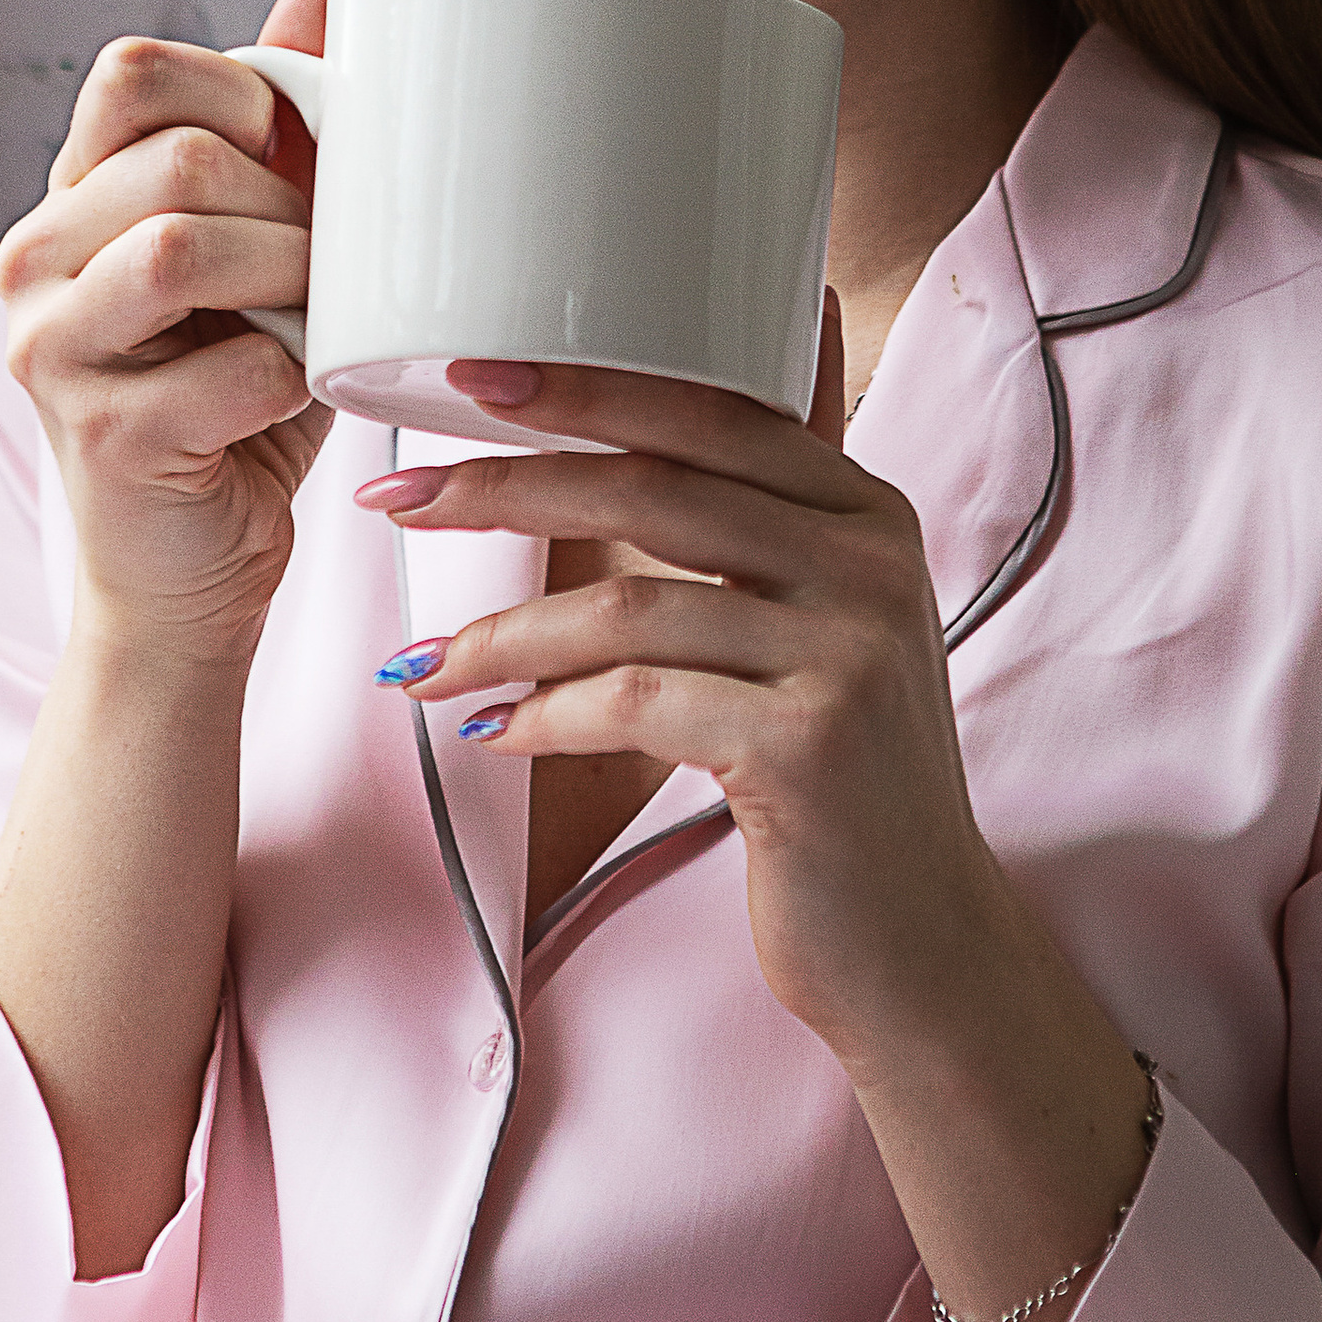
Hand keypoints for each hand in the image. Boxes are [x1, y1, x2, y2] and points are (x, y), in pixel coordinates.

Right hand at [0, 0, 343, 661]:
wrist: (191, 573)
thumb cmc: (236, 401)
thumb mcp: (269, 242)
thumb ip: (279, 118)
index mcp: (73, 198)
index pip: (131, 72)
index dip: (239, 92)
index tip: (297, 158)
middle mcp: (35, 262)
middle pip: (171, 157)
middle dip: (285, 203)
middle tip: (329, 263)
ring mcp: (51, 350)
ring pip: (178, 246)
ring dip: (288, 277)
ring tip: (317, 319)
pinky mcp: (98, 435)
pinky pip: (227, 368)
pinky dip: (291, 379)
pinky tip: (293, 398)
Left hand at [354, 300, 1016, 1073]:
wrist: (924, 941)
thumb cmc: (838, 775)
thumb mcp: (822, 625)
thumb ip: (760, 523)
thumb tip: (650, 420)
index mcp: (867, 511)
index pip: (710, 413)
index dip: (584, 390)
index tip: (469, 381)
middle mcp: (870, 564)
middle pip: (652, 491)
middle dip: (504, 487)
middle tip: (398, 497)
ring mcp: (846, 653)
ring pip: (628, 608)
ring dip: (502, 634)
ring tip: (425, 664)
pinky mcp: (807, 746)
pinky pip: (636, 706)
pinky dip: (547, 716)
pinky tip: (494, 733)